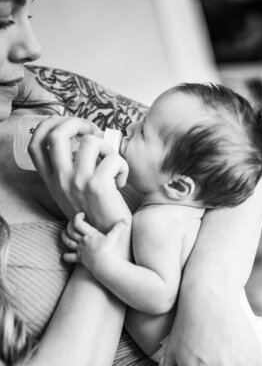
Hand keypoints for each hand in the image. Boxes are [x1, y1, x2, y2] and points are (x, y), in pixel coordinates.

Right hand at [28, 116, 130, 230]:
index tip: (69, 125)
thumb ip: (69, 173)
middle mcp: (61, 179)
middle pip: (57, 134)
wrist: (105, 242)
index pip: (36, 143)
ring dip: (107, 147)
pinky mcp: (98, 185)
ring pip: (90, 141)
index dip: (49, 125)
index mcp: (52, 181)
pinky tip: (120, 183)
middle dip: (77, 123)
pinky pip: (113, 158)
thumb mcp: (72, 194)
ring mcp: (78, 181)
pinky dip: (122, 167)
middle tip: (94, 132)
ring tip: (112, 165)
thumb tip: (80, 146)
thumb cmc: (95, 217)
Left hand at [62, 212, 129, 268]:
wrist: (103, 264)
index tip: (81, 214)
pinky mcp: (81, 259)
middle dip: (69, 225)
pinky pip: (71, 257)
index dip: (77, 217)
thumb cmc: (108, 250)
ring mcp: (80, 250)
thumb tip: (126, 219)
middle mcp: (82, 241)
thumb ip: (119, 227)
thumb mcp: (114, 237)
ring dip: (64, 237)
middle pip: (71, 231)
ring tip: (63, 233)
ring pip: (68, 242)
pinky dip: (67, 256)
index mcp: (89, 234)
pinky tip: (64, 256)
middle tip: (72, 222)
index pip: (78, 222)